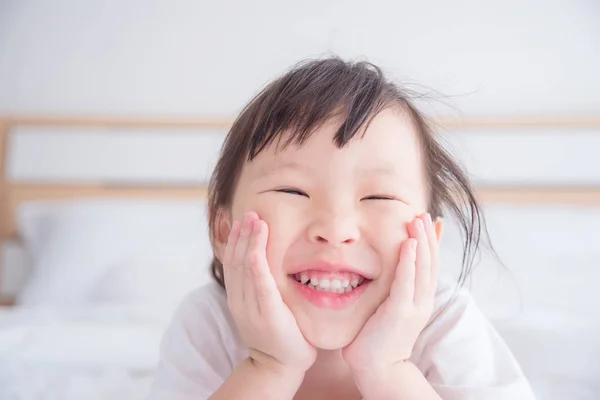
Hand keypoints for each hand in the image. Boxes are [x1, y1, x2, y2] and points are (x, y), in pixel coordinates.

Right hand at [223, 211, 316, 375]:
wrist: (279, 367)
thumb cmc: (278, 334)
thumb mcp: (262, 308)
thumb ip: (260, 288)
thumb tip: (262, 264)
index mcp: (237, 299)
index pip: (233, 263)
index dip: (236, 241)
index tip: (242, 221)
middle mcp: (240, 302)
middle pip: (237, 261)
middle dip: (243, 235)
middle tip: (250, 213)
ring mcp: (251, 309)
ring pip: (246, 269)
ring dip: (250, 242)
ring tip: (255, 221)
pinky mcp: (268, 315)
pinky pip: (260, 286)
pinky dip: (256, 266)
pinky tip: (256, 250)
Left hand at [342, 213, 438, 375]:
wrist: (377, 368)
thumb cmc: (377, 337)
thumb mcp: (390, 308)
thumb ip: (393, 290)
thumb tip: (389, 273)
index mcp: (420, 299)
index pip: (430, 265)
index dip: (432, 242)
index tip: (431, 221)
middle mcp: (422, 301)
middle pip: (430, 262)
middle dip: (428, 236)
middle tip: (424, 213)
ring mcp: (413, 307)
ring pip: (422, 268)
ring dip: (421, 242)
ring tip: (418, 220)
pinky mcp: (399, 312)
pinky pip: (406, 282)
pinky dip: (409, 261)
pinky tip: (408, 244)